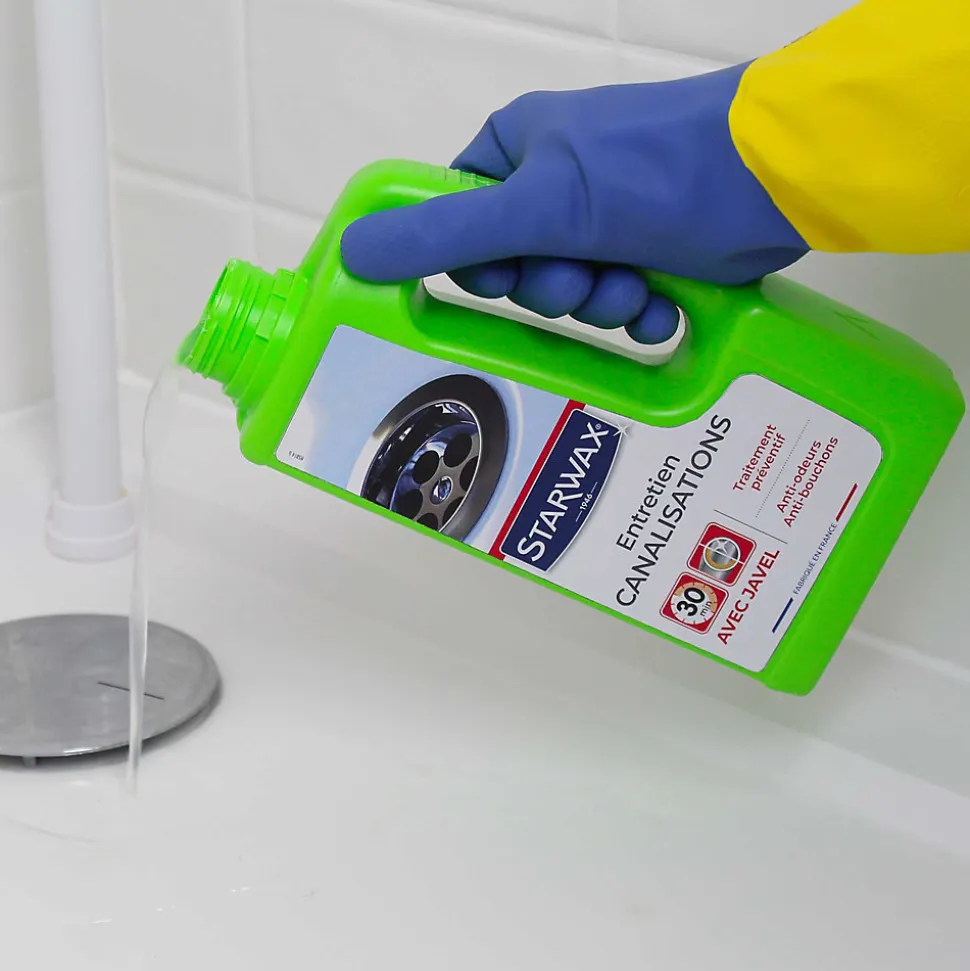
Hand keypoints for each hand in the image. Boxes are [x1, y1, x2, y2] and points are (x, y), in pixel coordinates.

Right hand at [340, 63, 807, 343]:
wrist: (773, 180)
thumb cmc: (654, 172)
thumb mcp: (538, 205)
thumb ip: (445, 234)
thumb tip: (353, 250)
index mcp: (517, 151)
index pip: (459, 223)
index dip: (478, 264)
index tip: (507, 274)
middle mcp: (557, 181)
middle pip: (514, 269)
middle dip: (551, 288)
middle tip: (581, 273)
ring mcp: (608, 218)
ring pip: (569, 294)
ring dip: (600, 303)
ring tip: (634, 284)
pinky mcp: (653, 252)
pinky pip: (619, 305)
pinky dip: (637, 315)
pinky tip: (663, 306)